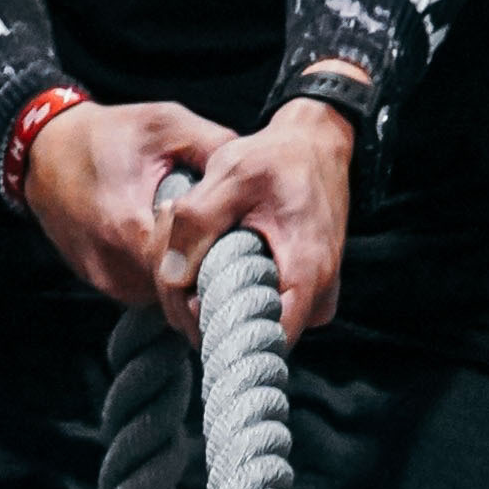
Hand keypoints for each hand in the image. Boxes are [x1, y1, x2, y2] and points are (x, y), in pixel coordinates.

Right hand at [23, 98, 234, 310]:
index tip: (249, 251)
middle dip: (208, 273)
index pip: (188, 268)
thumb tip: (256, 168)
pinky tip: (175, 249)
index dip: (222, 261)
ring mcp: (104, 278)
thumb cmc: (107, 134)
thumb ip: (214, 145)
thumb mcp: (166, 124)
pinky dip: (162, 275)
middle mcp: (113, 263)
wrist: (45, 151)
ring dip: (185, 277)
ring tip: (206, 248)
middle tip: (239, 254)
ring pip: (162, 295)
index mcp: (129, 226)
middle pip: (178, 289)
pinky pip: (144, 289)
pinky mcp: (98, 281)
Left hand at [154, 97, 355, 346]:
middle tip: (181, 268)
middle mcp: (317, 298)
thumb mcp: (232, 175)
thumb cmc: (277, 158)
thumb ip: (197, 222)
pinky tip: (213, 257)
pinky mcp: (303, 296)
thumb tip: (171, 277)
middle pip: (248, 336)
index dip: (217, 333)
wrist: (314, 146)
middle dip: (202, 310)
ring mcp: (313, 301)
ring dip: (211, 298)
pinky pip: (257, 310)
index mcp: (307, 271)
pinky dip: (227, 290)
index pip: (263, 342)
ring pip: (249, 324)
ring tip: (196, 255)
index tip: (190, 304)